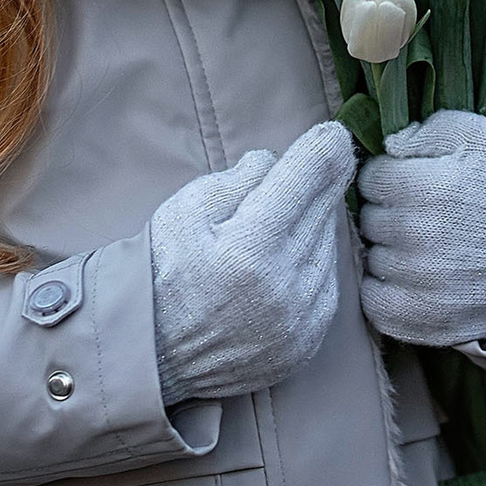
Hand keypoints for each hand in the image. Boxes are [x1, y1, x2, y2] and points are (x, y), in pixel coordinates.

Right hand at [148, 121, 354, 404]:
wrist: (150, 353)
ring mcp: (299, 321)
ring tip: (282, 221)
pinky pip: (327, 286)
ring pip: (329, 247)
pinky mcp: (306, 344)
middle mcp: (283, 287)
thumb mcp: (184, 210)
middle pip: (324, 210)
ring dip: (314, 226)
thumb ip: (236, 179)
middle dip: (322, 181)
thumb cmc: (163, 272)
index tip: (334, 132)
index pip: (306, 179)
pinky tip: (289, 258)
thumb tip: (276, 161)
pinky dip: (314, 265)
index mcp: (250, 249)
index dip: (323, 148)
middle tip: (323, 158)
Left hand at [356, 109, 485, 348]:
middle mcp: (420, 238)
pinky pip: (377, 305)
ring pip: (372, 260)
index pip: (371, 178)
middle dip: (390, 212)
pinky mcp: (428, 320)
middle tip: (425, 213)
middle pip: (369, 219)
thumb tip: (388, 146)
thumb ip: (426, 130)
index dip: (392, 176)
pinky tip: (412, 276)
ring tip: (427, 244)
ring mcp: (423, 284)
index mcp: (428, 188)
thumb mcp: (481, 136)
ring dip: (390, 250)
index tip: (415, 181)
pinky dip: (386, 292)